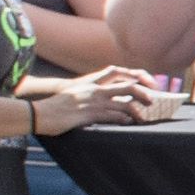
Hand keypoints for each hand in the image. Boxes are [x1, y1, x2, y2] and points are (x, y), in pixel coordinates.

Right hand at [25, 72, 161, 135]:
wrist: (41, 113)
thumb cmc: (58, 105)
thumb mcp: (75, 93)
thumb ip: (90, 92)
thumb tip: (105, 99)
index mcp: (91, 81)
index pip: (116, 71)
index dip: (133, 74)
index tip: (146, 82)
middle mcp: (95, 89)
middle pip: (128, 87)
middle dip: (144, 93)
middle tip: (153, 100)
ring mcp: (94, 102)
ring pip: (125, 104)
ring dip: (138, 111)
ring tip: (144, 117)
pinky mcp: (91, 115)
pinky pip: (114, 116)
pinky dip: (124, 119)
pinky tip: (129, 123)